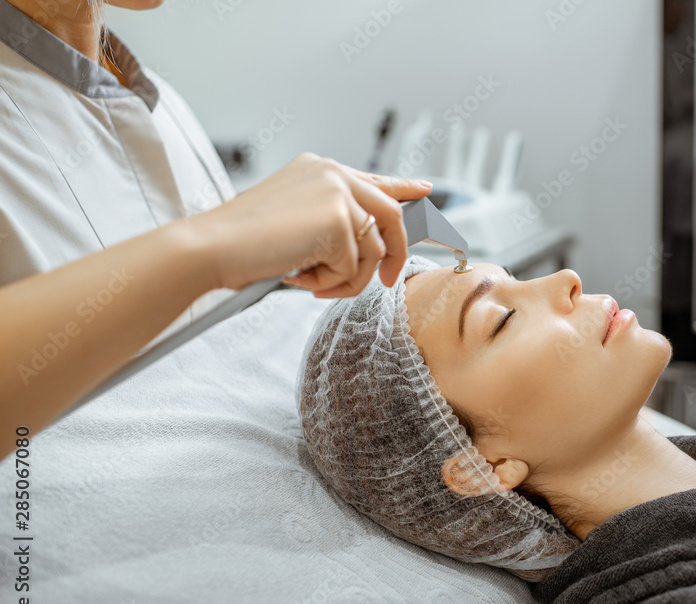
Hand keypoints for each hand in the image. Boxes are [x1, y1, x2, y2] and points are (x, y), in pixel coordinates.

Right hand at [190, 153, 431, 296]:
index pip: (375, 180)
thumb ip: (332, 220)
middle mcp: (334, 174)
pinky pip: (355, 266)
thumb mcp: (295, 221)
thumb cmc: (244, 243)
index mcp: (321, 170)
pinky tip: (298, 274)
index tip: (424, 191)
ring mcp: (339, 193)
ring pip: (373, 250)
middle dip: (391, 256)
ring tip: (307, 278)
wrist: (212, 247)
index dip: (403, 189)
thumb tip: (368, 240)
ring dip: (345, 277)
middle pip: (391, 217)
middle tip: (384, 281)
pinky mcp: (339, 219)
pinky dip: (330, 282)